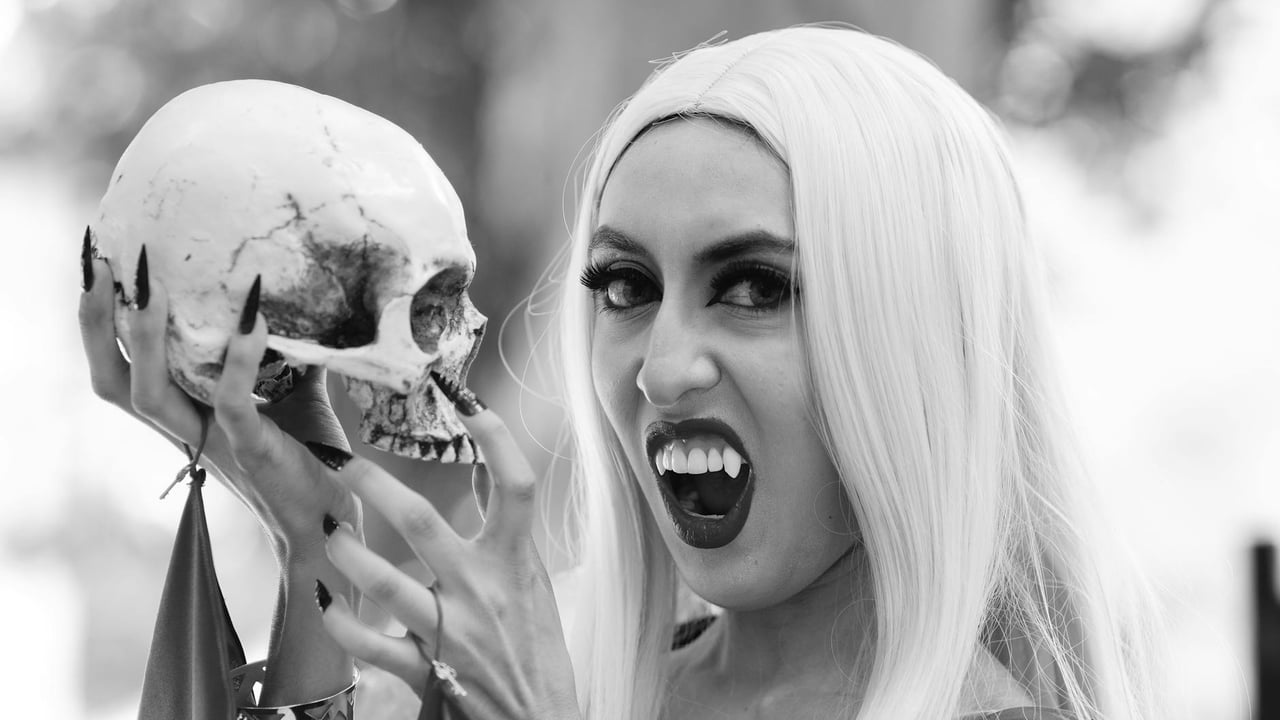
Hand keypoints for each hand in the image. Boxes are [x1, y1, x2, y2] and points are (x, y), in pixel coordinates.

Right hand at [78, 254, 357, 556]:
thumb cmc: (309, 452)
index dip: (100, 324)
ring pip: (149, 395)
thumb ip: (283, 349)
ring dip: (144, 339)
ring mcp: (213, 442)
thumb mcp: (292, 390)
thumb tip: (302, 294)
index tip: (101, 267)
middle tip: (104, 265)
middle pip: (113, 380)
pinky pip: (232, 402)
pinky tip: (254, 318)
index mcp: (184, 413)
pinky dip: (240, 360)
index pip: (123, 368)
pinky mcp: (251, 450)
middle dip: (98, 324)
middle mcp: (185, 429)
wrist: (332, 520)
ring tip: (153, 286)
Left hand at [316, 406, 580, 719]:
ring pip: (385, 584)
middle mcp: (482, 591)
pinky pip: (372, 646)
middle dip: (373, 485)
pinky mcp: (428, 671)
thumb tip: (488, 484)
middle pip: (422, 523)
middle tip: (338, 457)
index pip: (515, 485)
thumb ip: (507, 537)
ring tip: (326, 528)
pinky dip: (344, 624)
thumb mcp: (534, 583)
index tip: (463, 395)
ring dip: (346, 552)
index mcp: (516, 562)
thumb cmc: (539, 649)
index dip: (493, 436)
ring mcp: (451, 632)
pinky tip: (326, 601)